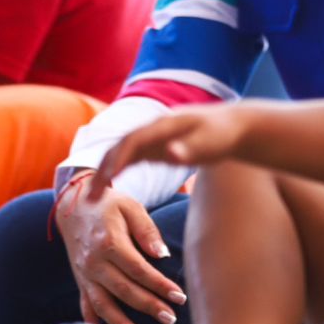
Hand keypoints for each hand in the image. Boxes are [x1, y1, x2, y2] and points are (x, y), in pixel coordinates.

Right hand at [54, 178, 186, 323]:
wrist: (74, 206)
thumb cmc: (109, 205)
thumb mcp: (131, 207)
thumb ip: (147, 230)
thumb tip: (162, 254)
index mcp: (109, 242)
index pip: (139, 269)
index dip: (160, 285)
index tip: (179, 296)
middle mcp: (94, 262)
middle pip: (124, 290)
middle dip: (149, 307)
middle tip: (171, 319)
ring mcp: (85, 273)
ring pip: (102, 304)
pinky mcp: (80, 280)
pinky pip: (85, 305)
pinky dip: (93, 322)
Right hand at [91, 105, 254, 189]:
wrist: (233, 126)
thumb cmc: (223, 135)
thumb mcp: (210, 143)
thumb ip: (189, 149)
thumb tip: (170, 153)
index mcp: (164, 125)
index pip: (134, 140)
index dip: (118, 159)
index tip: (106, 180)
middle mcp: (153, 128)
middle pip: (120, 147)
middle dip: (103, 169)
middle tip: (90, 197)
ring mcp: (152, 137)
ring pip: (121, 153)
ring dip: (105, 173)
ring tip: (93, 198)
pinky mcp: (155, 146)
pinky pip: (129, 158)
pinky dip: (116, 171)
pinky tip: (108, 190)